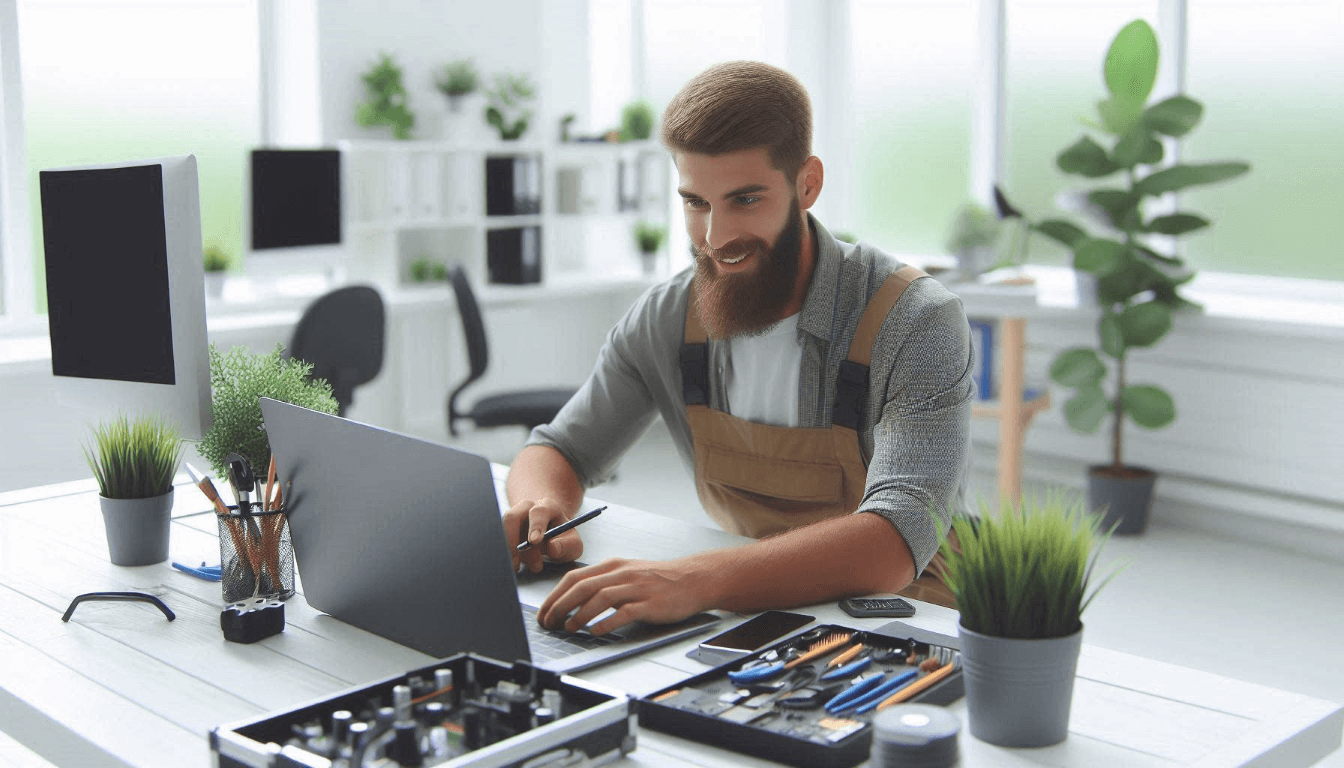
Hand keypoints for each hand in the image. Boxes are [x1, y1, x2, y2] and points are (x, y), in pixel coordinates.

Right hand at [503, 498, 584, 573]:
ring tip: (517, 567)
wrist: (552, 535)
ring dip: (508, 549)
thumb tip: (552, 548)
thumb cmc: (563, 539)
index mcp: (548, 507)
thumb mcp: (573, 544)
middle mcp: (528, 507)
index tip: (534, 541)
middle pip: (514, 517)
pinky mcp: (505, 526)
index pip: (539, 512)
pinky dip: (504, 551)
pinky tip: (512, 564)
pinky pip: (499, 537)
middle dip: (514, 541)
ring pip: (503, 529)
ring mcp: (514, 515)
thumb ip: (567, 546)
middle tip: (519, 563)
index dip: (536, 526)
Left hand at [536, 557, 709, 635]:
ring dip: (579, 614)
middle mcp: (622, 574)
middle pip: (582, 587)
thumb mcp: (628, 573)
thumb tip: (574, 598)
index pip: (575, 578)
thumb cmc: (659, 580)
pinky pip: (623, 612)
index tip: (544, 612)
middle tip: (549, 623)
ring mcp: (636, 588)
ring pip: (600, 598)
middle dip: (560, 606)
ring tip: (568, 628)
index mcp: (613, 566)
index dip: (554, 595)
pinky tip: (595, 632)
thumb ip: (604, 582)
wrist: (693, 579)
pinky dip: (606, 623)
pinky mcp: (649, 604)